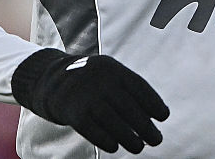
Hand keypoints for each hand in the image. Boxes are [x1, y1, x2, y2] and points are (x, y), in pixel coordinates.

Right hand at [11, 48, 169, 153]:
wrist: (50, 80)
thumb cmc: (90, 81)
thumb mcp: (108, 73)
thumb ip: (130, 88)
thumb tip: (159, 113)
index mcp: (111, 67)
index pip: (138, 86)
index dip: (153, 102)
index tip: (163, 117)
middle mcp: (98, 79)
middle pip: (128, 106)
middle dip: (145, 126)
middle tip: (156, 140)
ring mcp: (84, 95)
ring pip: (112, 121)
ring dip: (129, 138)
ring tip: (139, 147)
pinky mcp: (72, 112)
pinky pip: (93, 130)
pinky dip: (107, 140)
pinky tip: (115, 147)